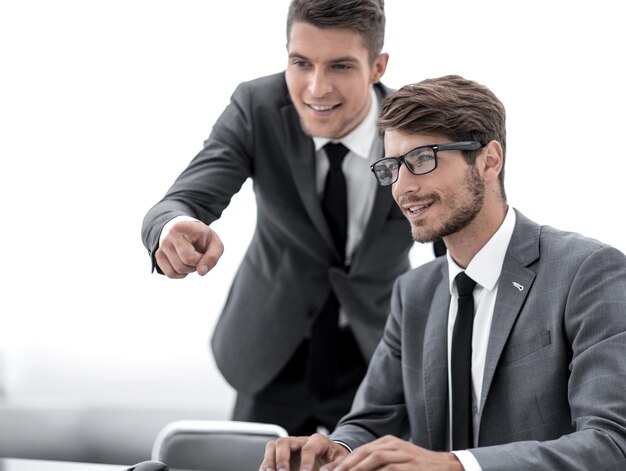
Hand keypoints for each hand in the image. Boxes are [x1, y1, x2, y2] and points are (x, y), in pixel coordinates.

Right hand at [155, 220, 223, 277]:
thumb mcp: (215, 245)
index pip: (183, 226)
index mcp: (189, 227)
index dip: (180, 227)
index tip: (177, 226)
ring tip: (192, 258)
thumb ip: (212, 257)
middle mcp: (172, 234)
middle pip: (187, 259)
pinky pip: (170, 274)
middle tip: (199, 255)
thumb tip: (201, 272)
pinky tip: (184, 264)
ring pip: (178, 269)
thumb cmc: (203, 240)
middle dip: (197, 263)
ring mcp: (163, 244)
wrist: (189, 236)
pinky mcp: (158, 255)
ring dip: (189, 269)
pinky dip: (181, 274)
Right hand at [260, 433, 348, 470]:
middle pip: (285, 442)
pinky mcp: (282, 455)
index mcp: (318, 441)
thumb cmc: (335, 458)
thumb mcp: (341, 461)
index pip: (309, 448)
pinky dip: (266, 465)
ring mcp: (290, 447)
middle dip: (281, 459)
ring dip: (270, 461)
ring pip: (274, 446)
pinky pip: (270, 455)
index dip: (306, 462)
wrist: (330, 455)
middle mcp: (300, 441)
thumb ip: (334, 466)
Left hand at [330, 435, 462, 470]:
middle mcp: (393, 445)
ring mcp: (402, 454)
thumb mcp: (398, 460)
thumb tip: (358, 469)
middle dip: (346, 464)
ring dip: (357, 468)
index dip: (344, 461)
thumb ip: (379, 465)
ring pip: (374, 458)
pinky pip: (388, 469)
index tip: (330, 470)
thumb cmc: (419, 467)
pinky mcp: (409, 465)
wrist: (447, 468)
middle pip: (363, 452)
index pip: (360, 450)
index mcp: (388, 442)